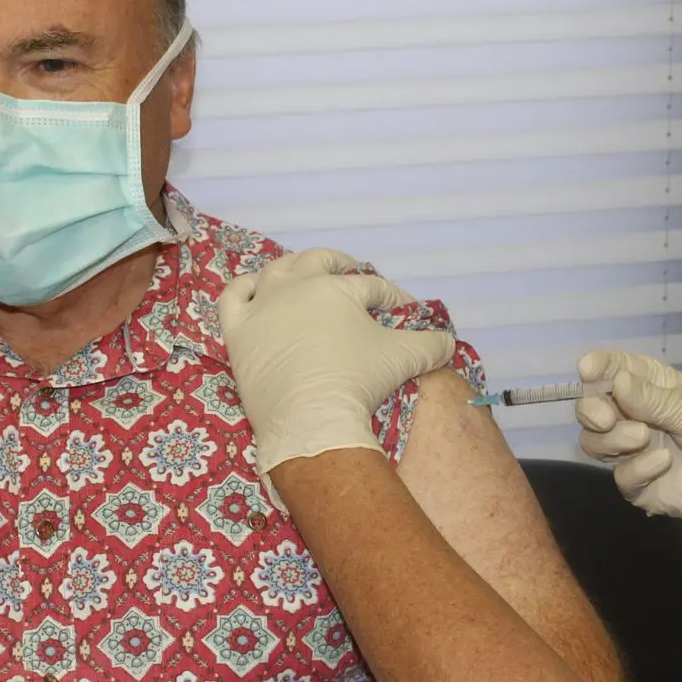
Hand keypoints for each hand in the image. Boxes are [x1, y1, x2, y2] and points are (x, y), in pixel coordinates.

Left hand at [218, 249, 453, 508]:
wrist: (310, 420)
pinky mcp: (237, 331)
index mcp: (337, 288)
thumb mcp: (405, 359)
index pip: (371, 285)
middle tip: (352, 273)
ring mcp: (263, 306)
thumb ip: (432, 344)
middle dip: (339, 264)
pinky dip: (243, 289)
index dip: (391, 296)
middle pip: (319, 261)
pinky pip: (233, 297)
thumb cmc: (358, 383)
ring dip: (291, 268)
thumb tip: (448, 340)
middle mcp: (298, 286)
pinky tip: (253, 290)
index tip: (402, 309)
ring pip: (275, 271)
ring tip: (303, 275)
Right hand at [575, 351, 681, 573]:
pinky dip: (635, 468)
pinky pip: (618, 475)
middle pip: (591, 407)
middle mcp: (635, 415)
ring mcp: (633, 450)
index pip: (612, 369)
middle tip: (607, 417)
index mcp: (650, 386)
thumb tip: (614, 382)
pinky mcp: (638, 483)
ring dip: (613, 439)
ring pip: (594, 442)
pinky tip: (662, 464)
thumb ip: (651, 399)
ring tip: (643, 439)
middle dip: (592, 410)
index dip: (596, 367)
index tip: (587, 371)